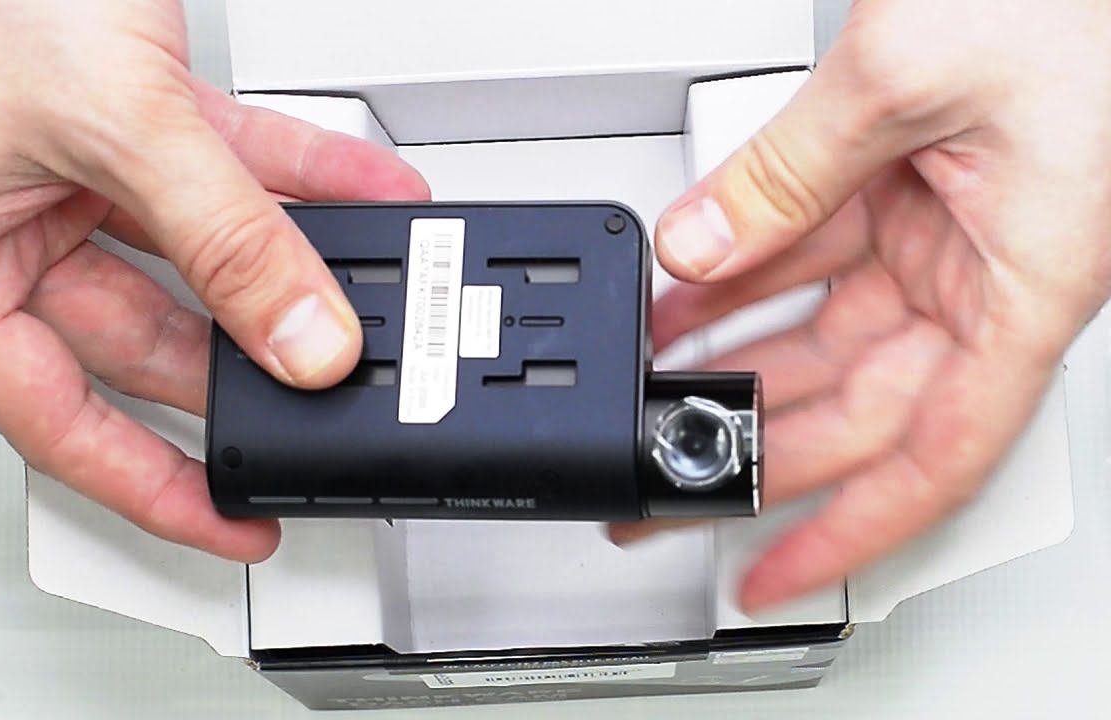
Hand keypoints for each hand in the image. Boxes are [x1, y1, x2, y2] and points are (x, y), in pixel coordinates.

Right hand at [0, 1, 428, 561]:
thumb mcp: (113, 124)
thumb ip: (222, 237)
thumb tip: (304, 336)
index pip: (60, 420)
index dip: (153, 485)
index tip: (234, 521)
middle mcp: (9, 229)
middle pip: (147, 337)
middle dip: (248, 364)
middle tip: (330, 402)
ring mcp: (75, 174)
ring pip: (200, 253)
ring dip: (289, 268)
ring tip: (372, 302)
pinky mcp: (131, 119)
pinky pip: (230, 172)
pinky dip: (299, 182)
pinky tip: (369, 197)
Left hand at [612, 0, 1110, 609]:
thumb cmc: (1070, 4)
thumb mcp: (905, 80)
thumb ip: (786, 175)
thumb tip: (698, 247)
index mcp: (1020, 291)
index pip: (930, 459)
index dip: (845, 532)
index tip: (773, 573)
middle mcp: (980, 283)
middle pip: (854, 410)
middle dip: (753, 450)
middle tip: (667, 486)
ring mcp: (938, 241)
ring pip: (821, 337)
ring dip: (732, 360)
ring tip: (649, 390)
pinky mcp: (905, 193)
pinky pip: (810, 257)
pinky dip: (742, 278)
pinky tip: (683, 298)